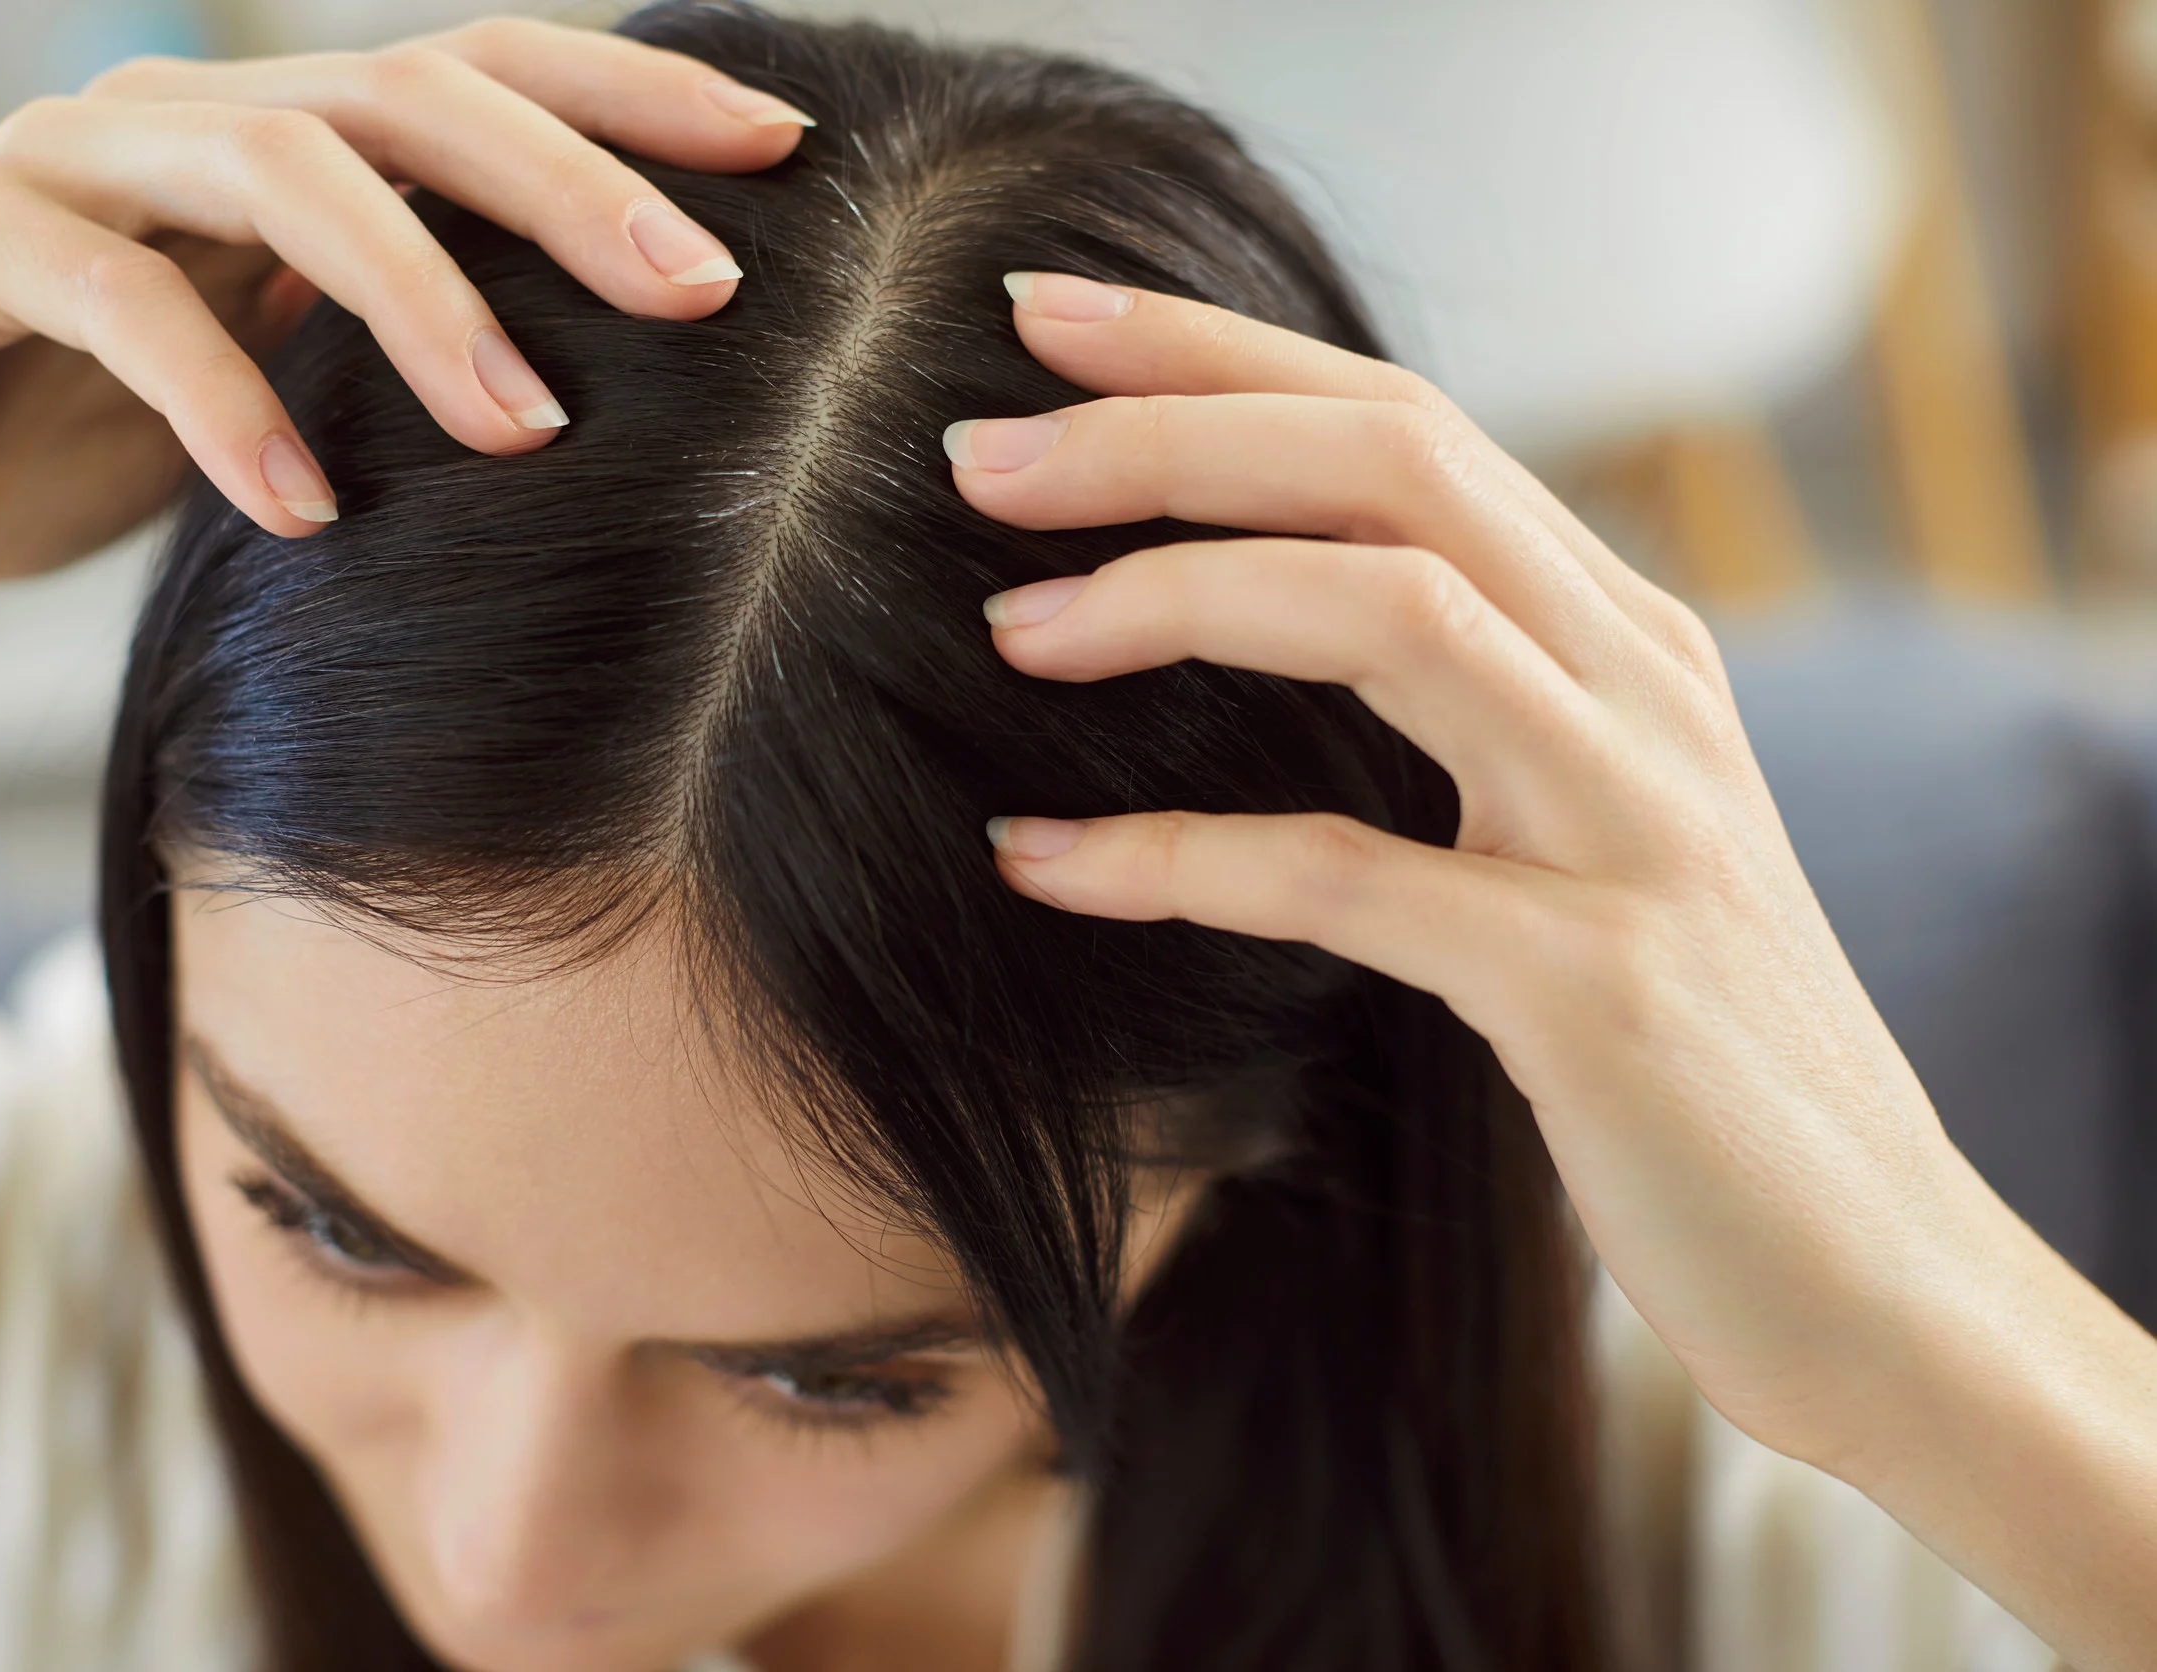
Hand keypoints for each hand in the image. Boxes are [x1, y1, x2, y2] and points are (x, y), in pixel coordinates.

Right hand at [0, 18, 809, 657]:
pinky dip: (222, 401)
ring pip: (277, 166)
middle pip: (408, 98)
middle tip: (704, 293)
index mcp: (277, 140)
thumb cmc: (76, 447)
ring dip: (424, 297)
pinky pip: (111, 295)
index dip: (633, 95)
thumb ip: (396, 353)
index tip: (787, 147)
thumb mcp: (279, 395)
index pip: (479, 79)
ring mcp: (67, 162)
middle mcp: (183, 116)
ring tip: (528, 430)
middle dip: (573, 186)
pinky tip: (307, 514)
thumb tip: (608, 388)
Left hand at [955, 272, 2156, 1668]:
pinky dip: (1172, 859)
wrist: (1875, 1275)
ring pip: (1389, 609)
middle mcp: (1641, 693)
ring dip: (1173, 593)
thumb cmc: (1692, 1055)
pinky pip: (1344, 877)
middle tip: (973, 457)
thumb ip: (1475, 705)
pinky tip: (1043, 863)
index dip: (1222, 355)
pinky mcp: (1597, 987)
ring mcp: (1633, 828)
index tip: (1048, 325)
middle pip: (1394, 464)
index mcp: (1625, 641)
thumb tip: (1269, 611)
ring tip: (1008, 627)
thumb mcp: (1587, 831)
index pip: (1410, 423)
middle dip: (1168, 432)